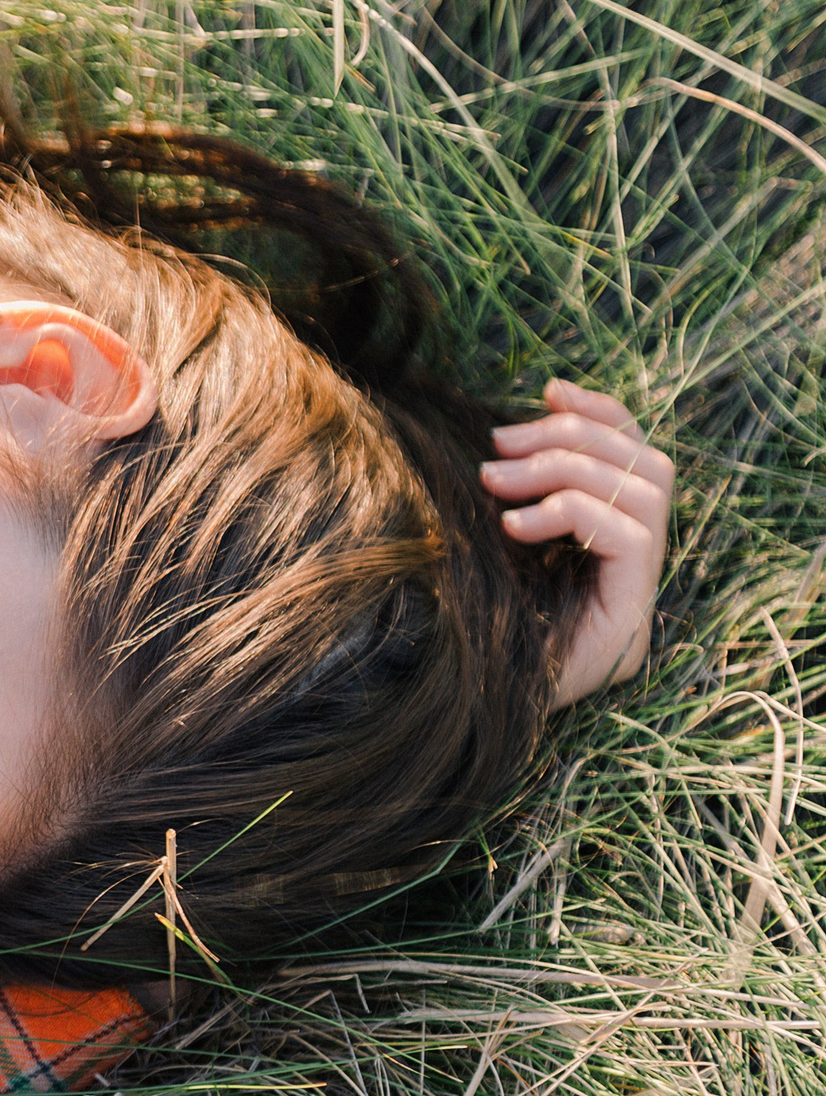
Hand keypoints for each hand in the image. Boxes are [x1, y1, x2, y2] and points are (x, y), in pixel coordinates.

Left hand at [481, 378, 673, 708]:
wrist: (448, 705)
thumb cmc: (452, 623)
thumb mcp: (479, 543)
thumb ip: (508, 496)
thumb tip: (502, 439)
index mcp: (605, 544)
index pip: (632, 455)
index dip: (597, 414)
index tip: (544, 390)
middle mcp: (633, 566)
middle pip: (645, 463)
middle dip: (571, 437)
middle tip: (498, 446)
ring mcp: (637, 591)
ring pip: (646, 488)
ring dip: (566, 468)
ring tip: (494, 482)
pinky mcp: (630, 613)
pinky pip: (632, 536)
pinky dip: (573, 512)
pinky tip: (514, 525)